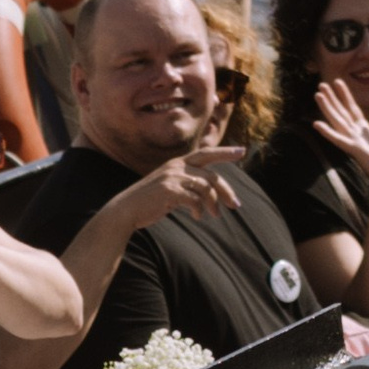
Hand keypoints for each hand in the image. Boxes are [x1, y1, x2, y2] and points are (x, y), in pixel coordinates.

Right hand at [115, 146, 245, 233]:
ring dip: (213, 204)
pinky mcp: (169, 191)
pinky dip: (199, 209)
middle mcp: (176, 167)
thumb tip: (209, 192)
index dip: (225, 152)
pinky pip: (194, 200)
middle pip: (211, 174)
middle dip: (226, 189)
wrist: (125, 210)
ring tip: (215, 215)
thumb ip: (186, 183)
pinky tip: (198, 216)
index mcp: (178, 163)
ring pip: (205, 188)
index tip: (242, 151)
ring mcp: (172, 178)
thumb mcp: (169, 186)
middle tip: (236, 205)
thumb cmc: (149, 201)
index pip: (206, 153)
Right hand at [313, 81, 368, 200]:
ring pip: (337, 121)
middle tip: (321, 85)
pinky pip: (338, 139)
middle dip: (332, 99)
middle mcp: (355, 135)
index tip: (338, 82)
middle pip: (341, 113)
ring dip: (327, 109)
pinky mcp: (354, 150)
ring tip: (317, 95)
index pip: (352, 110)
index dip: (345, 96)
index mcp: (364, 130)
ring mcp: (352, 142)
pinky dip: (327, 132)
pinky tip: (316, 123)